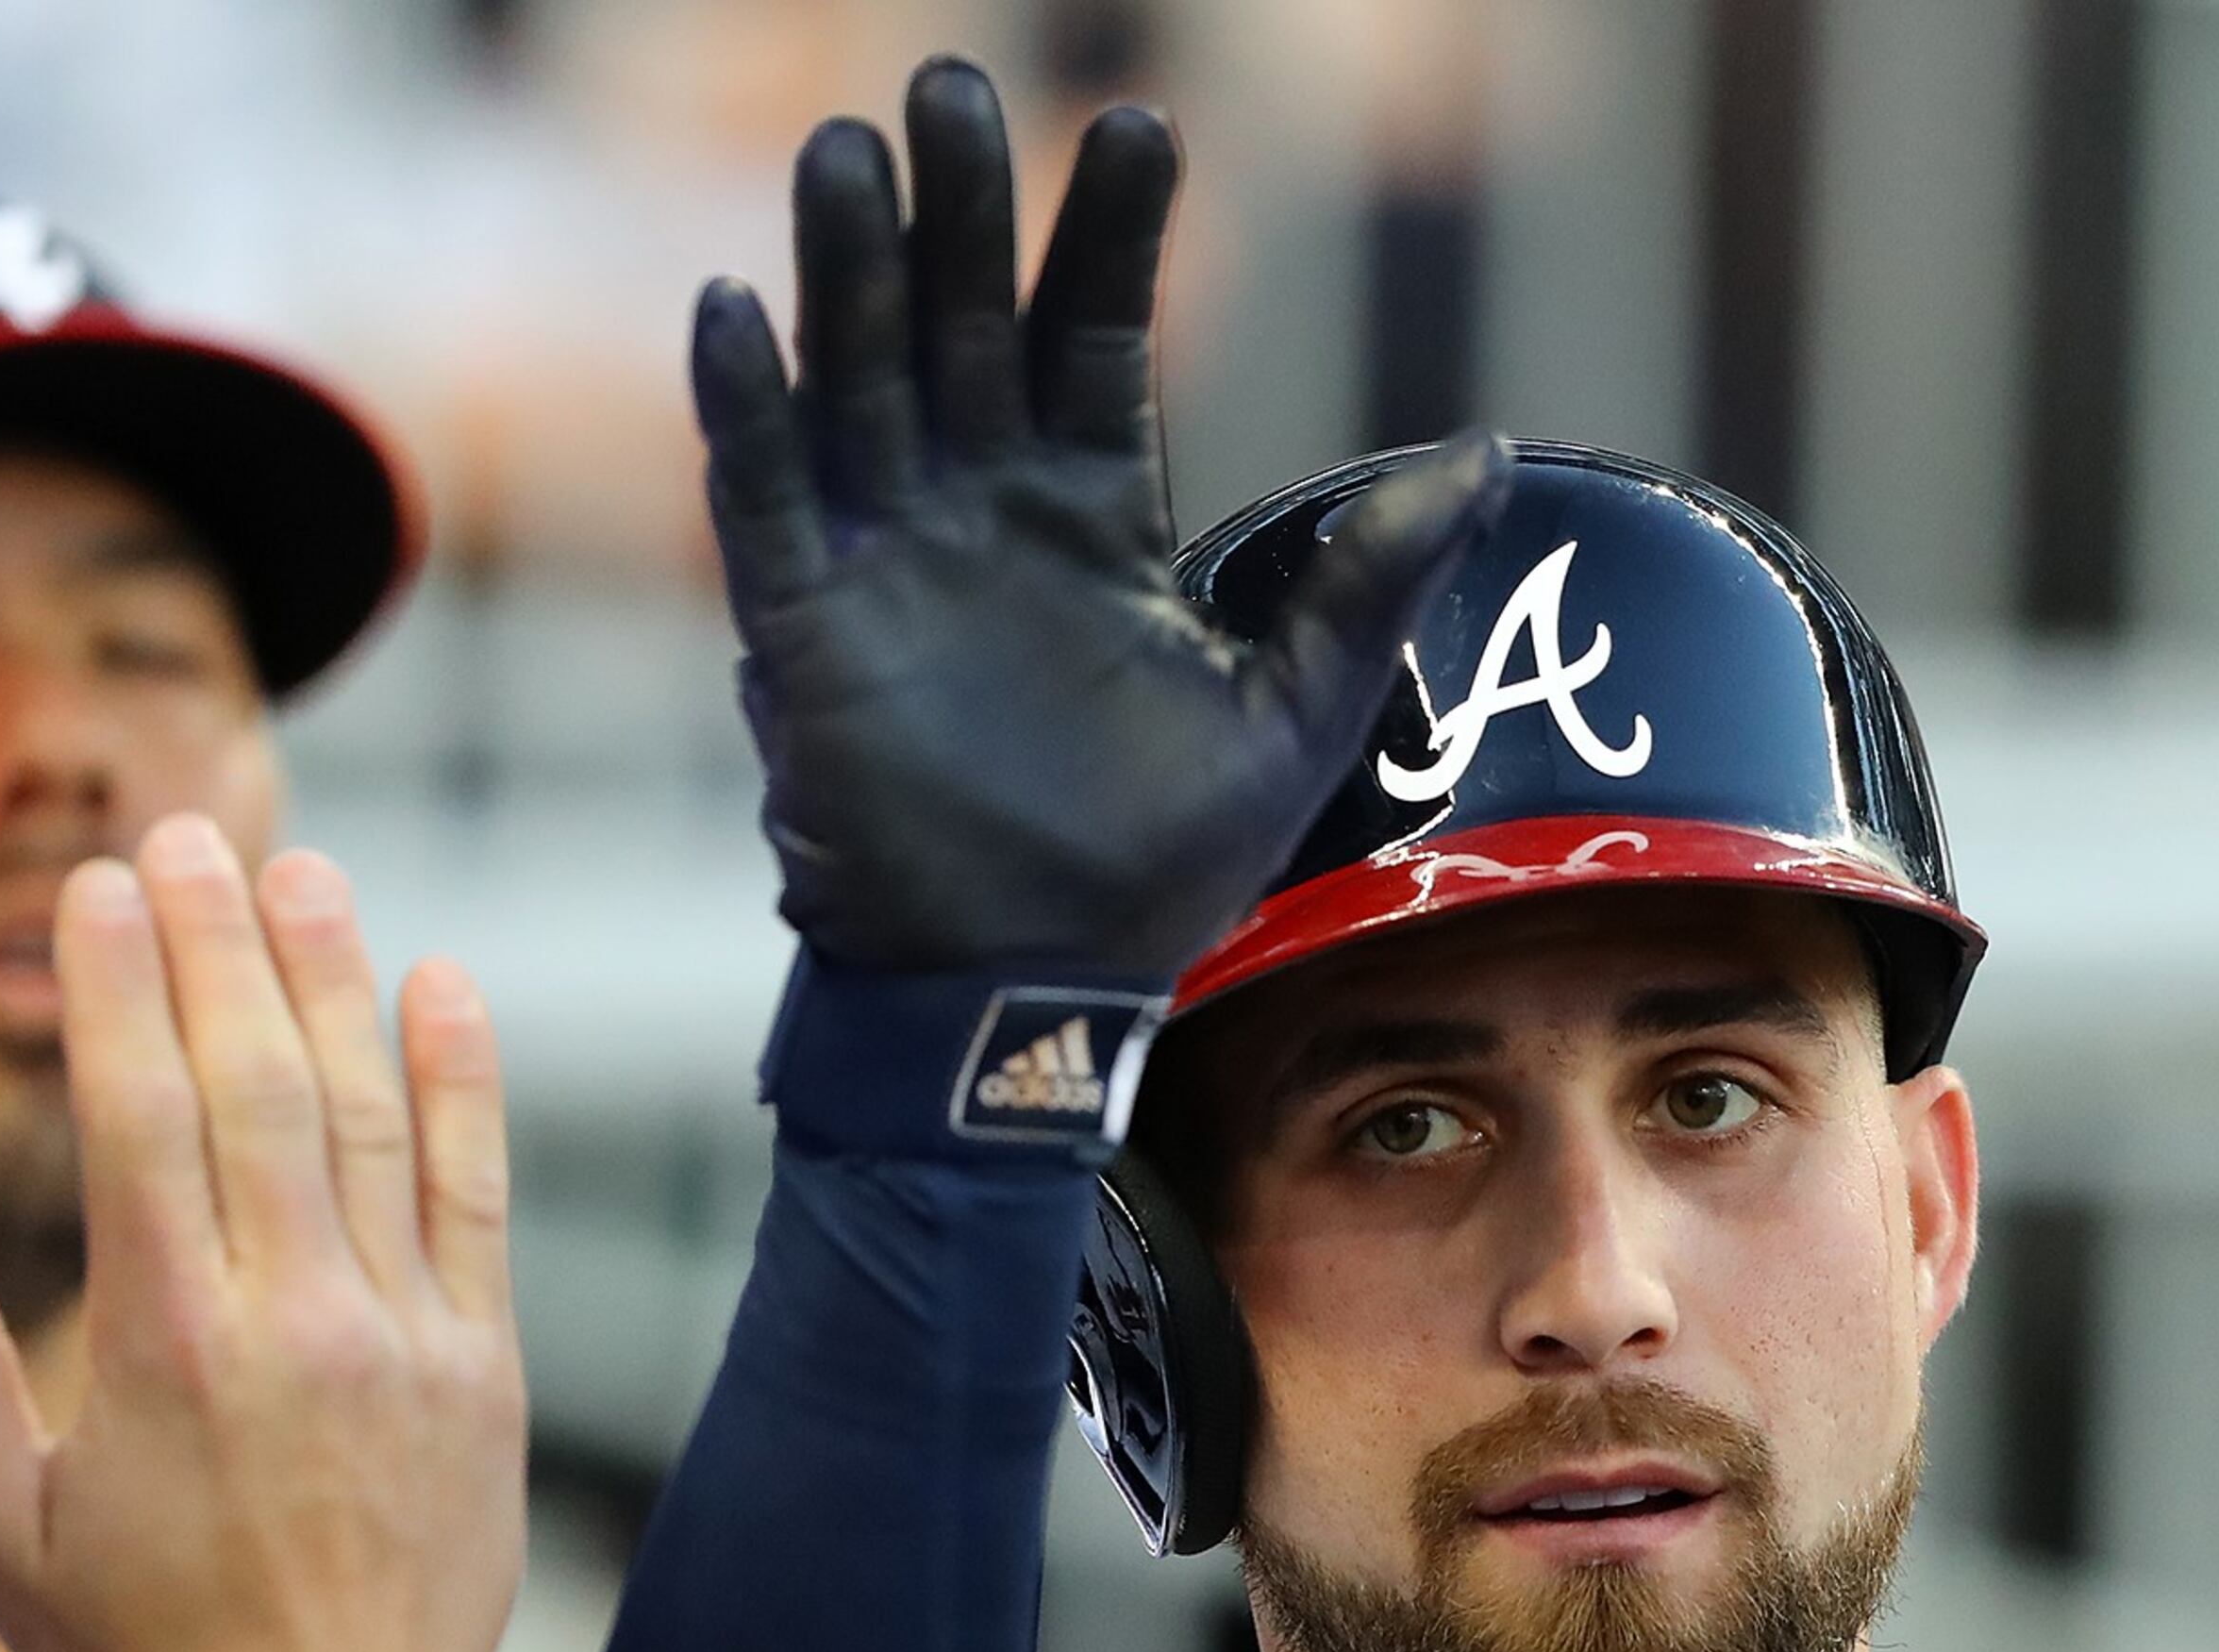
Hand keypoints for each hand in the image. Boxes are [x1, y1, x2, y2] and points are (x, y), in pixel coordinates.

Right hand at [0, 815, 524, 1651]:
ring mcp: (404, 1333)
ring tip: (302, 872)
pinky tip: (445, 989)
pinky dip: (464, 1086)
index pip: (143, 1118)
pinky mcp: (482, 1364)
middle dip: (219, 948)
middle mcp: (296, 1316)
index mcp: (166, 1344)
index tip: (107, 889)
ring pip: (369, 1119)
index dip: (126, 988)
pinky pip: (478, 1197)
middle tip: (189, 833)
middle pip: (255, 1088)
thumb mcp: (5, 1533)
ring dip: (334, 983)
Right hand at [699, 55, 1511, 983]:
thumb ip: (1373, 577)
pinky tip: (733, 309)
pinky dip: (747, 413)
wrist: (1037, 993)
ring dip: (850, 270)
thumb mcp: (1298, 713)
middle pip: (965, 325)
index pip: (1094, 338)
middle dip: (961, 210)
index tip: (1137, 124)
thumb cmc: (1159, 867)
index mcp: (1093, 519)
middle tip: (949, 84)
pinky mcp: (812, 634)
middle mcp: (982, 516)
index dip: (1108, 234)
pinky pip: (768, 504)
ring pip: (862, 381)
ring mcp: (890, 564)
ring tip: (845, 150)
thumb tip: (1485, 452)